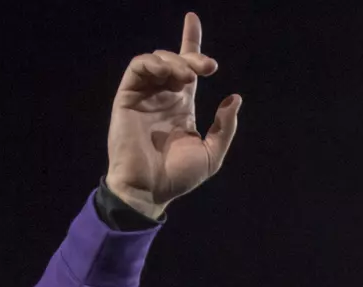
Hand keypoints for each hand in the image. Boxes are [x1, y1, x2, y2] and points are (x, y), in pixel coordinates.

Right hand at [105, 12, 241, 218]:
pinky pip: (138, 68)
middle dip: (192, 56)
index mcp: (182, 107)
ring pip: (157, 60)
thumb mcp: (211, 155)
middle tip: (207, 67)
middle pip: (176, 61)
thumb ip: (224, 128)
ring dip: (176, 61)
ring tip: (189, 76)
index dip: (191, 43)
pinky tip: (167, 72)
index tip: (192, 20)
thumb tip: (234, 98)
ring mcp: (145, 96)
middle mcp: (163, 97)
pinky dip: (153, 63)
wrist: (150, 190)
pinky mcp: (127, 98)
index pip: (186, 68)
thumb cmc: (178, 178)